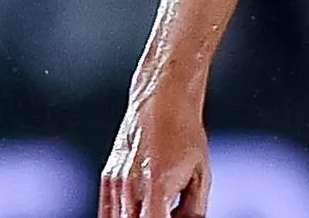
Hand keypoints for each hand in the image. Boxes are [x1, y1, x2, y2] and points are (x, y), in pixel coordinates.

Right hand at [99, 90, 211, 217]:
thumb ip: (194, 208)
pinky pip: (107, 211)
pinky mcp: (107, 179)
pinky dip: (121, 216)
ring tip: (158, 208)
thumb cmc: (185, 135)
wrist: (162, 102)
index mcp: (158, 186)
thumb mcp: (201, 173)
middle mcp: (132, 187)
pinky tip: (139, 210)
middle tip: (166, 212)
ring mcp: (115, 184)